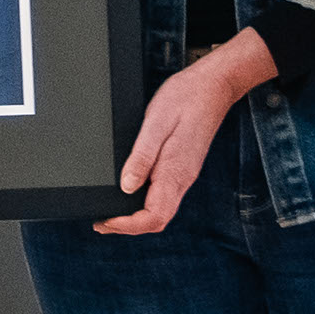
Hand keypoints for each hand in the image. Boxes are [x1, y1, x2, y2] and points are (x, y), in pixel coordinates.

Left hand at [94, 34, 279, 236]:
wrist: (213, 86)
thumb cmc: (186, 98)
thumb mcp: (156, 123)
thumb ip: (141, 157)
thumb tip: (126, 186)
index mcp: (175, 172)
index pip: (154, 217)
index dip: (127, 226)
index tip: (105, 221)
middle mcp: (182, 179)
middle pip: (157, 220)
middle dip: (128, 227)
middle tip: (101, 222)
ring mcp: (184, 174)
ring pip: (161, 211)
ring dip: (136, 219)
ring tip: (111, 213)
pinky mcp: (182, 167)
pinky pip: (164, 197)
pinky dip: (144, 205)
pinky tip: (130, 194)